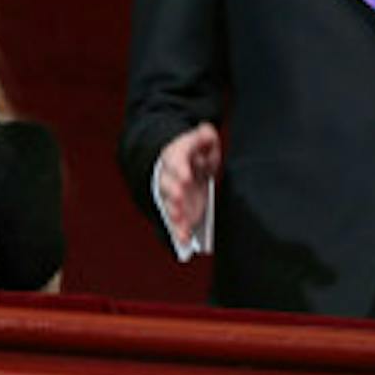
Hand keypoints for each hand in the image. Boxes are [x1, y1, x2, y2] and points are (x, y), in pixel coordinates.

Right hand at [156, 122, 221, 247]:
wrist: (180, 165)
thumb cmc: (194, 153)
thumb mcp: (202, 139)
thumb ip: (204, 136)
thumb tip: (206, 133)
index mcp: (174, 156)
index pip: (176, 159)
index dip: (179, 168)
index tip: (186, 176)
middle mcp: (168, 176)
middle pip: (168, 185)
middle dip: (174, 194)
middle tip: (180, 201)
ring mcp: (170, 194)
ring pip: (169, 206)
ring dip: (175, 217)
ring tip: (182, 230)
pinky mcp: (175, 209)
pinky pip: (174, 220)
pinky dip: (177, 230)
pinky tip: (183, 241)